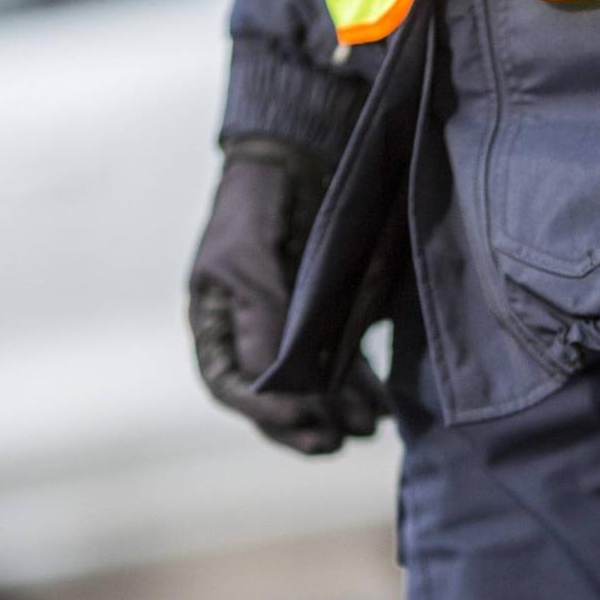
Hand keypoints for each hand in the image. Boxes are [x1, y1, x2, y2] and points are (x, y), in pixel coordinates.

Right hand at [187, 137, 387, 452]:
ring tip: (370, 426)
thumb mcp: (248, 259)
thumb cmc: (257, 205)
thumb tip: (270, 385)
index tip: (301, 422)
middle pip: (275, 396)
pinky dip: (359, 383)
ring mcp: (291, 325)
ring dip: (340, 409)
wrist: (296, 157)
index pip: (232, 386)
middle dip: (306, 423)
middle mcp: (252, 333)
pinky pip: (341, 360)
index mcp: (217, 324)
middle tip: (338, 442)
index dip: (264, 412)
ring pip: (313, 384)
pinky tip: (382, 401)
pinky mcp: (328, 314)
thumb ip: (261, 319)